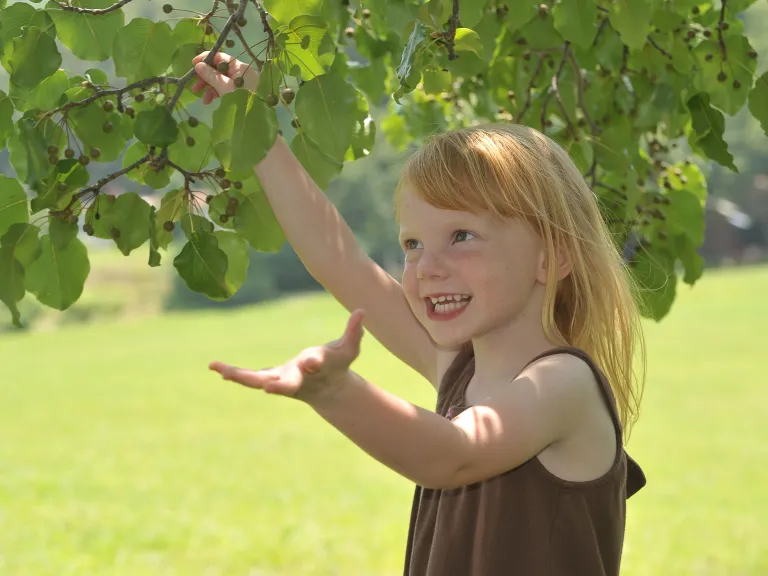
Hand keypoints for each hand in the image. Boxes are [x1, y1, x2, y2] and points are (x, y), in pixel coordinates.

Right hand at [191, 51, 259, 104]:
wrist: (256, 119)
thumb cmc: (241, 99)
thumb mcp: (224, 87)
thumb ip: (211, 76)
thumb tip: (198, 65)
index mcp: (239, 67)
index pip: (220, 57)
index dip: (206, 59)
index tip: (193, 64)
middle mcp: (239, 73)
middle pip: (218, 69)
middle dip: (205, 77)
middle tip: (194, 85)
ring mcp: (239, 83)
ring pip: (219, 80)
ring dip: (208, 87)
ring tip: (201, 97)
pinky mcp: (238, 93)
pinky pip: (224, 89)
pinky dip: (215, 93)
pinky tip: (208, 101)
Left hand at [209, 309, 366, 403]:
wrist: (327, 389)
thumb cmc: (338, 364)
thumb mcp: (350, 348)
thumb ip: (354, 331)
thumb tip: (362, 311)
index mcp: (317, 369)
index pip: (315, 365)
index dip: (314, 363)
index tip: (311, 363)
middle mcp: (297, 379)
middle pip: (286, 384)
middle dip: (278, 385)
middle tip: (267, 388)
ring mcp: (281, 382)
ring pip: (259, 382)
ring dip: (240, 376)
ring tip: (219, 370)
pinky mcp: (268, 380)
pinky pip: (248, 378)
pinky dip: (232, 373)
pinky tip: (214, 367)